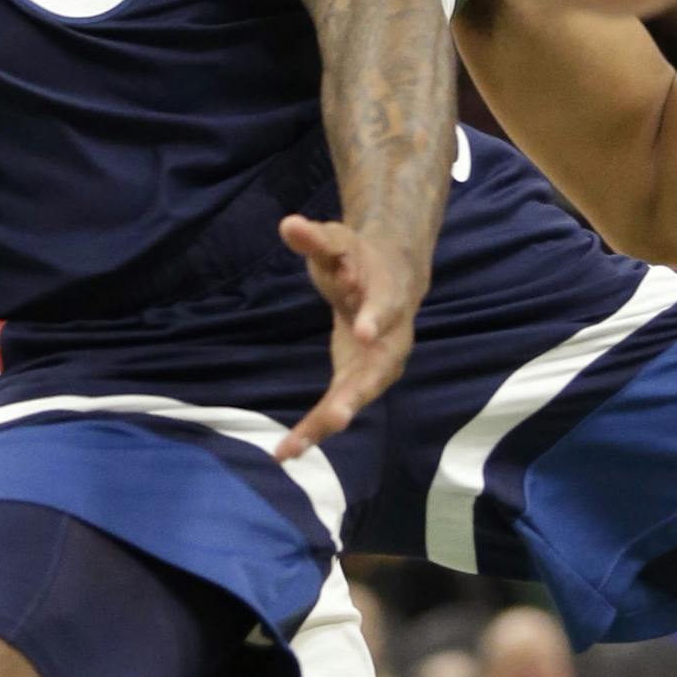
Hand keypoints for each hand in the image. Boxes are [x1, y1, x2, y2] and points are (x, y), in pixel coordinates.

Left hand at [275, 214, 421, 460]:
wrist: (392, 277)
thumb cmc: (359, 259)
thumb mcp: (336, 241)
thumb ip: (314, 238)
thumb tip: (287, 224)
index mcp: (387, 296)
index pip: (385, 306)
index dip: (376, 318)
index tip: (364, 331)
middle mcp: (390, 337)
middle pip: (377, 368)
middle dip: (357, 393)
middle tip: (338, 415)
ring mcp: (377, 365)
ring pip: (357, 397)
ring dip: (331, 420)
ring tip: (297, 445)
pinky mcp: (359, 381)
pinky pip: (339, 408)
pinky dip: (314, 430)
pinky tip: (285, 452)